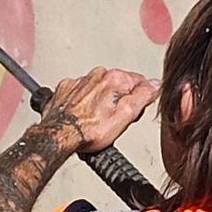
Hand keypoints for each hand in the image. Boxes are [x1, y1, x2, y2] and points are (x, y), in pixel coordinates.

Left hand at [40, 68, 157, 154]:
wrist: (58, 136)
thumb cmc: (89, 131)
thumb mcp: (126, 116)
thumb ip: (143, 97)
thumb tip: (154, 85)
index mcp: (115, 78)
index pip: (140, 82)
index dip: (139, 101)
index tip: (132, 113)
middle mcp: (96, 75)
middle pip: (119, 86)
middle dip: (119, 101)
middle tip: (113, 121)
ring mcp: (79, 82)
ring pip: (99, 89)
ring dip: (100, 102)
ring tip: (96, 121)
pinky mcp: (66, 90)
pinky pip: (80, 93)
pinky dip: (83, 103)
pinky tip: (82, 116)